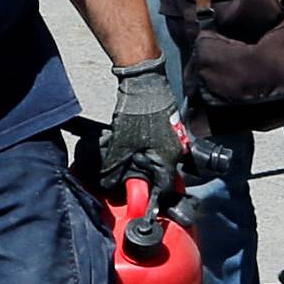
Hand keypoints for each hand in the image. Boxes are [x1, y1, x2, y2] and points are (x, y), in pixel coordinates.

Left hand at [99, 58, 181, 196]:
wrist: (144, 80)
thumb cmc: (137, 111)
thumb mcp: (120, 145)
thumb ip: (114, 168)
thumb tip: (107, 183)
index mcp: (170, 157)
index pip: (165, 187)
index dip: (151, 197)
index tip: (141, 202)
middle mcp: (176, 149)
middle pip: (160, 174)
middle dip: (142, 178)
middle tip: (126, 179)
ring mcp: (173, 137)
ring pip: (156, 160)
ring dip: (140, 164)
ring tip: (124, 160)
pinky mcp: (166, 128)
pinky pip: (154, 147)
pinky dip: (141, 151)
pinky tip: (128, 146)